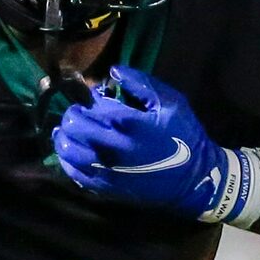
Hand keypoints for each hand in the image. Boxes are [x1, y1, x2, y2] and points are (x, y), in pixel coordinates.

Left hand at [53, 65, 259, 224]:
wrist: (195, 179)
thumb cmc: (184, 136)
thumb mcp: (171, 102)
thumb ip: (141, 83)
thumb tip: (113, 70)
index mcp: (128, 122)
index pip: (92, 103)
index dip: (88, 97)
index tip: (93, 96)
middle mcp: (113, 146)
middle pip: (75, 124)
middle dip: (74, 114)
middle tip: (80, 113)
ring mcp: (107, 169)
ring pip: (68, 149)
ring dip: (64, 136)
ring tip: (69, 132)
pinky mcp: (106, 188)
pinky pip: (74, 174)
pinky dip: (68, 160)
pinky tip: (71, 153)